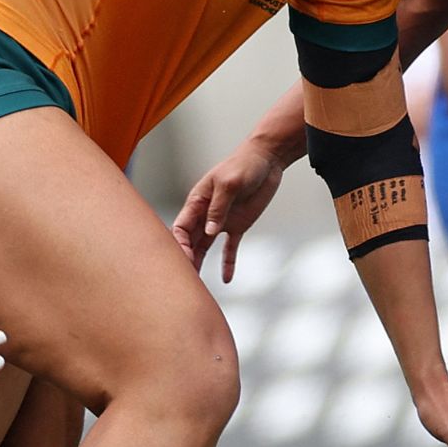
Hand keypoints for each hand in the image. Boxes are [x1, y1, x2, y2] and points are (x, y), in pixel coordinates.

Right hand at [171, 144, 284, 281]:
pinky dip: (228, 263)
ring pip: (205, 247)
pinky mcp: (238, 226)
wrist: (267, 159)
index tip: (184, 259)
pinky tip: (226, 279)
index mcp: (198, 201)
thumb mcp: (230, 183)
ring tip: (197, 286)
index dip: (179, 244)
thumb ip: (218, 207)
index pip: (181, 227)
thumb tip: (209, 231)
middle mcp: (205, 214)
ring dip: (200, 264)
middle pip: (190, 241)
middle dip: (186, 259)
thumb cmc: (244, 165)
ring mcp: (221, 221)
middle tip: (185, 280)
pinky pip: (229, 248)